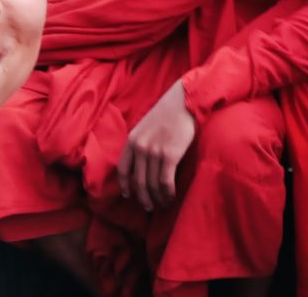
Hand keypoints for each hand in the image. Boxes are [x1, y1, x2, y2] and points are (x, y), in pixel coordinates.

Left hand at [117, 80, 195, 211]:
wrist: (185, 100)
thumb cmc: (169, 111)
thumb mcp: (147, 125)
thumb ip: (142, 142)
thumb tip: (144, 162)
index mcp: (132, 140)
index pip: (123, 169)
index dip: (126, 186)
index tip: (130, 196)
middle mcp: (139, 147)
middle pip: (137, 182)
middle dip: (143, 198)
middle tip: (150, 207)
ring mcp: (153, 152)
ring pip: (151, 185)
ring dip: (157, 199)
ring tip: (163, 205)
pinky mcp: (169, 155)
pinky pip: (164, 182)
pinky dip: (167, 193)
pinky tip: (171, 198)